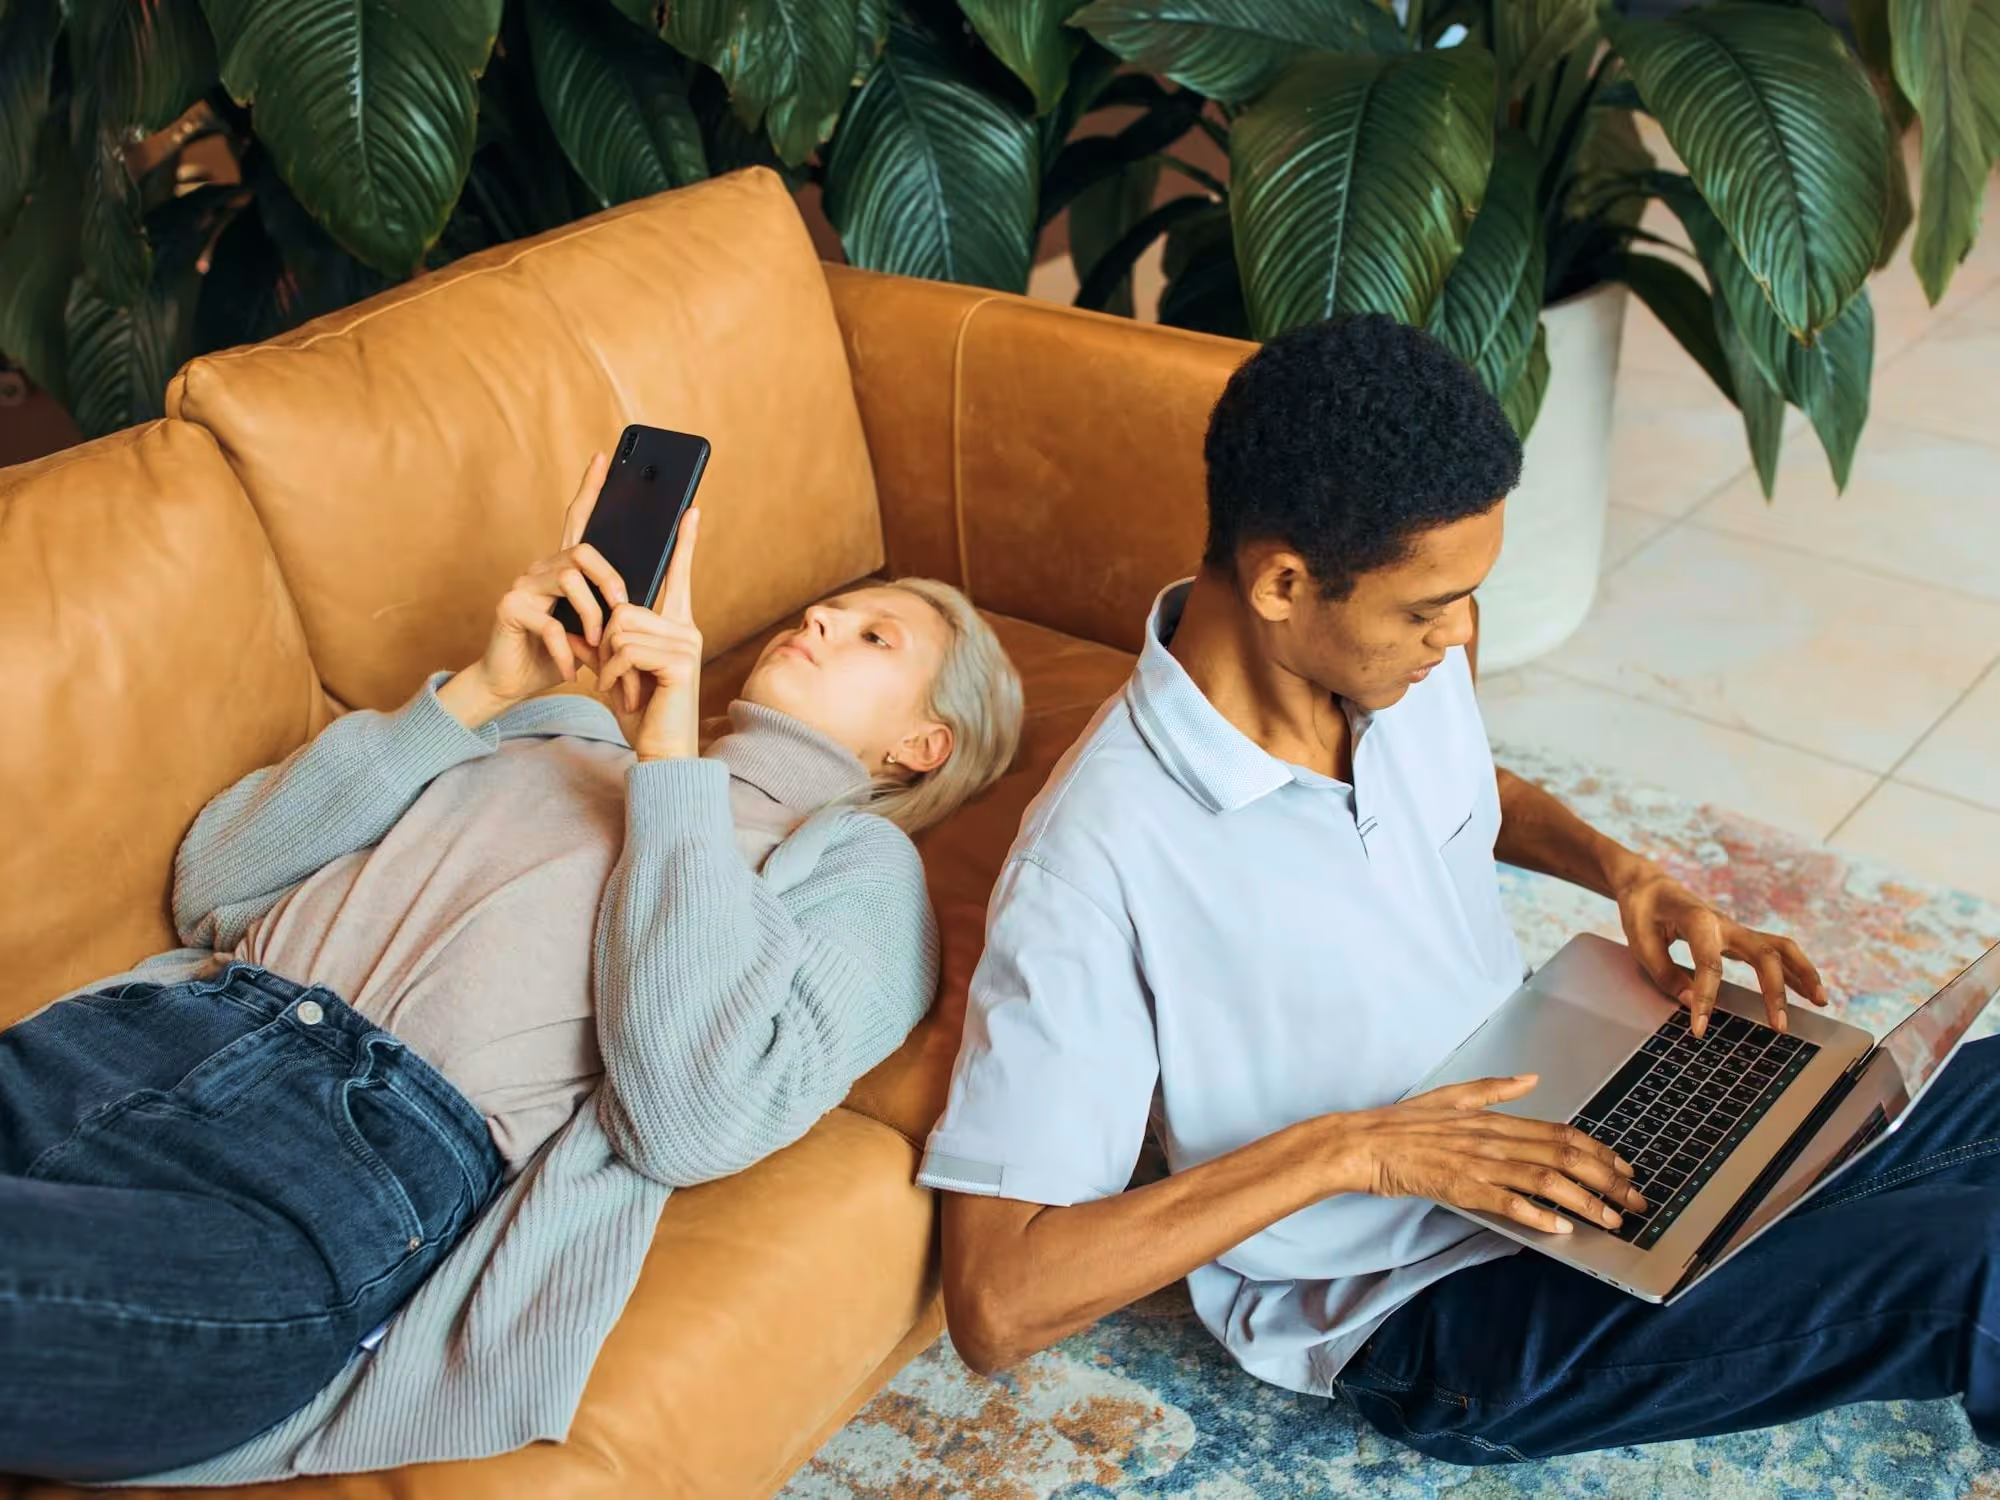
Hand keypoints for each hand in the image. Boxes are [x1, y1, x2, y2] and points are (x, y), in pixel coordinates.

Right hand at [443, 454, 630, 721]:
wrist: (512, 683)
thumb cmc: (556, 656)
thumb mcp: (593, 632)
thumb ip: (609, 612)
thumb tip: (642, 603)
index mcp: (563, 569)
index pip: (578, 519)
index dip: (590, 488)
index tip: (604, 458)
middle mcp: (541, 568)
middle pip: (584, 551)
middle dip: (611, 580)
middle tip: (624, 610)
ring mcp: (522, 584)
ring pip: (570, 580)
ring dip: (592, 618)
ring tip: (597, 647)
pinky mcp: (509, 607)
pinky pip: (551, 622)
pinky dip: (568, 651)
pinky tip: (573, 669)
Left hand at [596, 509, 702, 761]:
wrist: (660, 752)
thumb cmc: (641, 712)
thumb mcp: (617, 668)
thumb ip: (607, 637)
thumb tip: (590, 612)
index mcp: (676, 625)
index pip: (678, 575)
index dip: (683, 543)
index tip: (689, 509)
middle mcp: (687, 629)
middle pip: (625, 606)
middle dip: (604, 642)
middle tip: (612, 676)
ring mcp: (687, 643)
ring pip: (621, 626)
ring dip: (607, 661)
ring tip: (620, 687)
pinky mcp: (679, 661)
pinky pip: (626, 648)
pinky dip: (613, 674)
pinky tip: (622, 694)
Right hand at [1334, 1075, 1646, 1235]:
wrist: (1363, 1143)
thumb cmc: (1403, 1124)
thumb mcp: (1452, 1096)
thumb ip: (1494, 1091)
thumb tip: (1530, 1079)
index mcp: (1494, 1120)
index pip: (1561, 1132)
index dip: (1600, 1151)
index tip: (1625, 1168)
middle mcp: (1493, 1139)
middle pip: (1563, 1156)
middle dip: (1607, 1180)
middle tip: (1635, 1200)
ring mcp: (1478, 1164)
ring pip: (1543, 1179)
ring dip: (1583, 1201)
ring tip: (1611, 1219)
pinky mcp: (1460, 1187)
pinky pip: (1505, 1202)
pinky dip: (1536, 1214)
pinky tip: (1559, 1228)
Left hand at [1614, 863, 1827, 1036]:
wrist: (1648, 884)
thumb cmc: (1642, 910)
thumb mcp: (1639, 939)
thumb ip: (1664, 972)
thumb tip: (1691, 1002)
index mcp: (1698, 920)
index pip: (1710, 964)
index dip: (1706, 998)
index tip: (1700, 1029)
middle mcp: (1724, 923)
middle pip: (1763, 953)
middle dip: (1775, 991)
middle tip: (1780, 1027)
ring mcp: (1735, 929)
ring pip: (1780, 948)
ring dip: (1803, 974)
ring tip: (1821, 1002)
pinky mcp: (1738, 937)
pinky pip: (1775, 952)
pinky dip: (1795, 970)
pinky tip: (1809, 992)